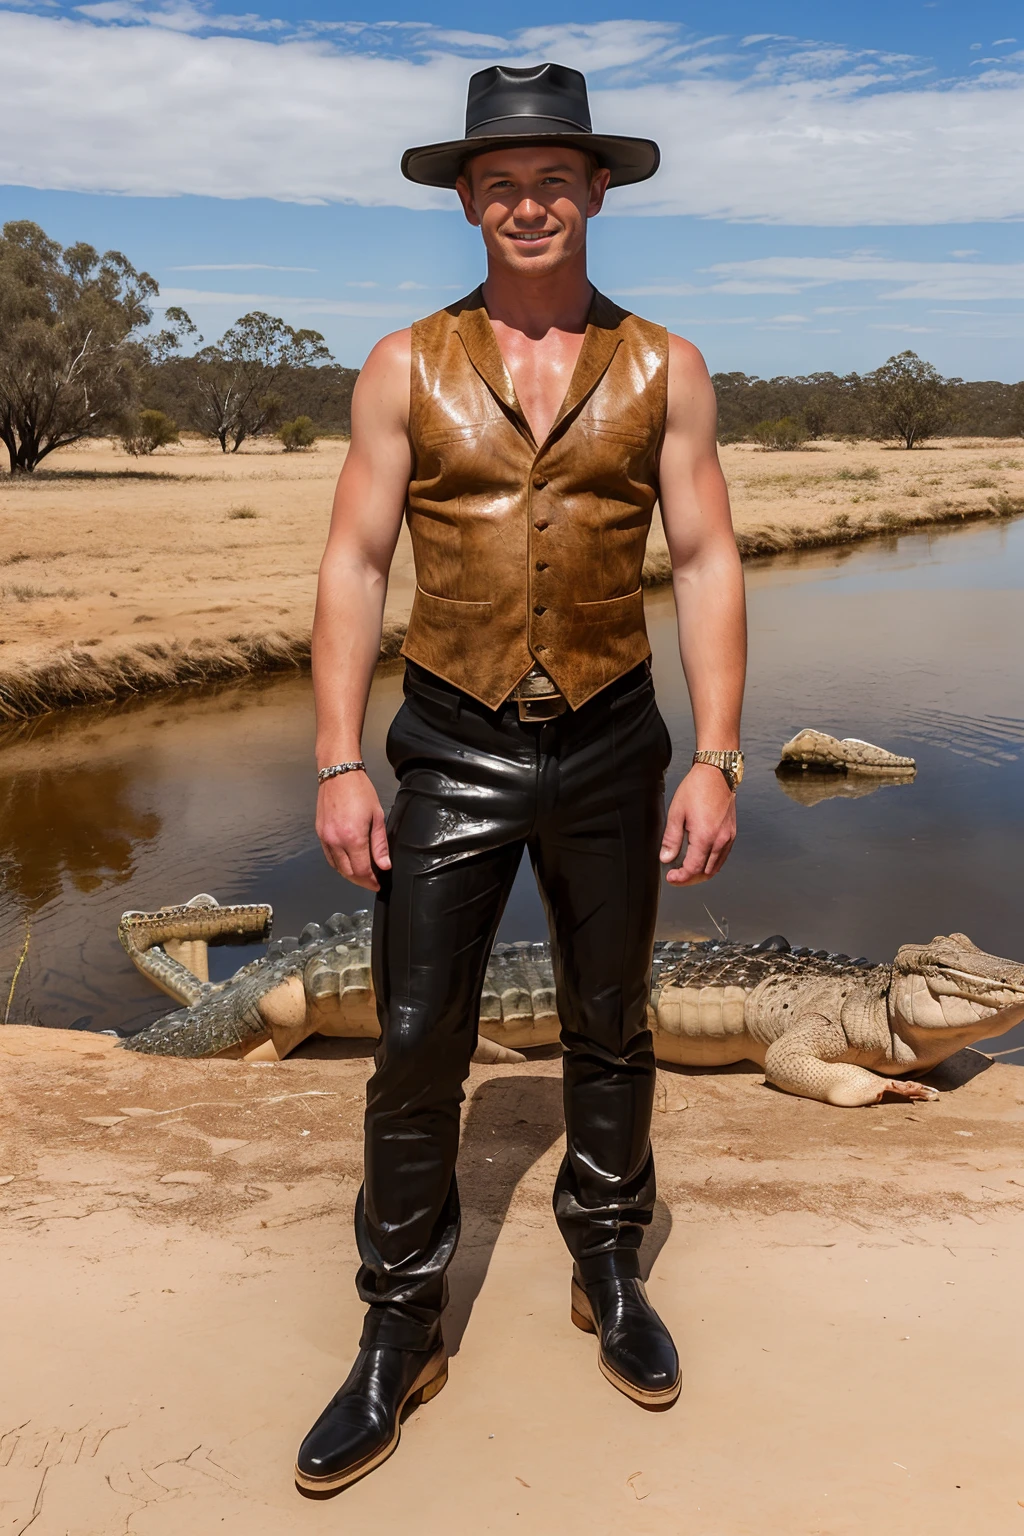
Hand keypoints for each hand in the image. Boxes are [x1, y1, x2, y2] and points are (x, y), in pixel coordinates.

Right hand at [316, 771, 390, 890]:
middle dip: (361, 881)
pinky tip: (348, 863)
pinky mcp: (319, 833)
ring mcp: (325, 838)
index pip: (361, 870)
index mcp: (352, 838)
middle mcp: (335, 841)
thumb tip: (384, 865)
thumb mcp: (377, 817)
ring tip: (362, 875)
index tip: (378, 883)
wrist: (338, 774)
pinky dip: (339, 864)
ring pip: (337, 867)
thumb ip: (380, 844)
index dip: (370, 880)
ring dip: (349, 874)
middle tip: (372, 882)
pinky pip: (329, 857)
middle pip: (348, 872)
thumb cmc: (360, 791)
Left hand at [660, 763, 736, 885]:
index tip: (671, 877)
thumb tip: (666, 857)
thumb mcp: (677, 813)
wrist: (716, 774)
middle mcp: (720, 840)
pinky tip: (701, 860)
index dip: (680, 877)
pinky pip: (722, 857)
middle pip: (706, 872)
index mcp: (705, 837)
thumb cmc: (697, 789)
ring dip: (701, 873)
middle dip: (690, 879)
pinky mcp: (732, 834)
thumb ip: (671, 839)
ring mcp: (728, 838)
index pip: (693, 868)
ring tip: (687, 871)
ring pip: (716, 867)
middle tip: (677, 876)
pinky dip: (711, 864)